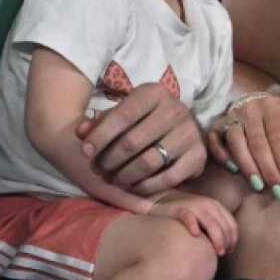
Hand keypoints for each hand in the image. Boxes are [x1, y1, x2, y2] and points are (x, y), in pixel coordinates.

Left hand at [74, 82, 205, 195]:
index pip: (123, 115)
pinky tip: (133, 186)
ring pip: (148, 162)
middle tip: (99, 170)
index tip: (86, 152)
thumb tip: (80, 132)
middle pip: (133, 141)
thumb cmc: (145, 119)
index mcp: (155, 93)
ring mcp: (190, 133)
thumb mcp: (124, 113)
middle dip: (110, 160)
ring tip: (113, 179)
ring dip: (125, 176)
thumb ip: (100, 122)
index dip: (101, 136)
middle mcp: (176, 109)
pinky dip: (146, 186)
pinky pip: (167, 178)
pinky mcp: (198, 156)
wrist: (182, 127)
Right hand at [148, 190, 238, 256]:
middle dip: (225, 243)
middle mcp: (207, 204)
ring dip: (217, 240)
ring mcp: (194, 206)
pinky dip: (194, 226)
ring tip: (215, 252)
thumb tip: (228, 247)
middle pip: (224, 227)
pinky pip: (189, 218)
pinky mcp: (180, 209)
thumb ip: (216, 225)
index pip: (232, 224)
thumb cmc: (188, 214)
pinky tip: (196, 235)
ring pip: (212, 224)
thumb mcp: (205, 216)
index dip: (233, 240)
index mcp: (216, 206)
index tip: (229, 251)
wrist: (163, 203)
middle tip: (221, 254)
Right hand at [206, 89, 279, 198]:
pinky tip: (234, 170)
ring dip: (247, 166)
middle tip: (277, 191)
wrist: (257, 104)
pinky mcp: (216, 125)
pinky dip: (222, 156)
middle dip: (268, 171)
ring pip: (235, 141)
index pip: (279, 137)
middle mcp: (251, 109)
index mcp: (274, 109)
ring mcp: (231, 115)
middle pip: (258, 142)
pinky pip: (214, 140)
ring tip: (258, 186)